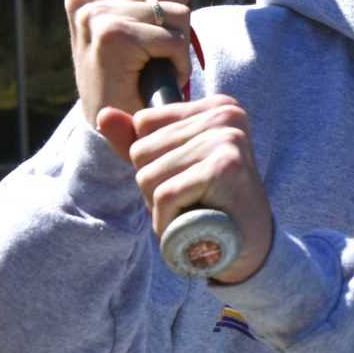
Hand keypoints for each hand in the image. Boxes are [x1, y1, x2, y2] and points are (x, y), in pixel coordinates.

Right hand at [66, 0, 201, 131]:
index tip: (142, 38)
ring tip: (149, 69)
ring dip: (177, 47)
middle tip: (147, 59)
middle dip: (174, 28)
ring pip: (180, 13)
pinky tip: (153, 80)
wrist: (113, 131)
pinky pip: (176, 38)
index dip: (166, 7)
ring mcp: (97, 14)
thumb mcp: (147, 25)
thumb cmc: (128, 81)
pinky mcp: (114, 36)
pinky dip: (177, 63)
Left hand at [102, 94, 272, 284]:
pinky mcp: (224, 167)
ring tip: (193, 213)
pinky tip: (192, 225)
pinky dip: (168, 221)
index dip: (153, 162)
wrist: (250, 246)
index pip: (143, 123)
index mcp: (214, 106)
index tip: (188, 178)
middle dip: (155, 187)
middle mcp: (225, 114)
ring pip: (148, 176)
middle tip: (192, 201)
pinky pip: (164, 195)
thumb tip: (103, 115)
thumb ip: (135, 140)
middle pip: (141, 151)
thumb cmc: (208, 204)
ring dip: (161, 208)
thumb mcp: (169, 166)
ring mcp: (227, 139)